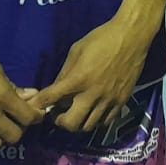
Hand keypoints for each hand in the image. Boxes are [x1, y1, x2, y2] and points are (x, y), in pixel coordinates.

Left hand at [34, 18, 154, 132]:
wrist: (131, 37)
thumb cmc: (101, 39)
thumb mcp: (76, 51)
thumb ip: (65, 73)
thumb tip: (56, 89)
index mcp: (78, 79)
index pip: (51, 98)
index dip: (39, 105)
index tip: (34, 108)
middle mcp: (92, 95)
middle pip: (71, 124)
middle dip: (60, 121)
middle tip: (58, 114)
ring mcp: (108, 101)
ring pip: (88, 127)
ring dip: (77, 123)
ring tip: (75, 114)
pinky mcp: (121, 102)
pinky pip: (105, 122)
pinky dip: (95, 121)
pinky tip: (92, 112)